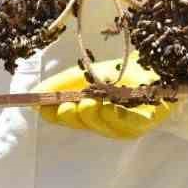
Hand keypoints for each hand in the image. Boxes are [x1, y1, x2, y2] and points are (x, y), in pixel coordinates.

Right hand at [35, 59, 173, 139]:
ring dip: (95, 116)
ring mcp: (128, 123)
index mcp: (90, 112)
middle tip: (69, 104)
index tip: (43, 107)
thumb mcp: (85, 73)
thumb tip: (34, 96)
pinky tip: (112, 109)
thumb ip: (61, 85)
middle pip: (86, 125)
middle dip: (74, 116)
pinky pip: (132, 124)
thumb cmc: (120, 69)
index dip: (55, 115)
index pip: (68, 119)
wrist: (154, 60)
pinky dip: (120, 118)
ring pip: (107, 128)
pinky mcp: (150, 120)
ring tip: (90, 103)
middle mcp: (107, 121)